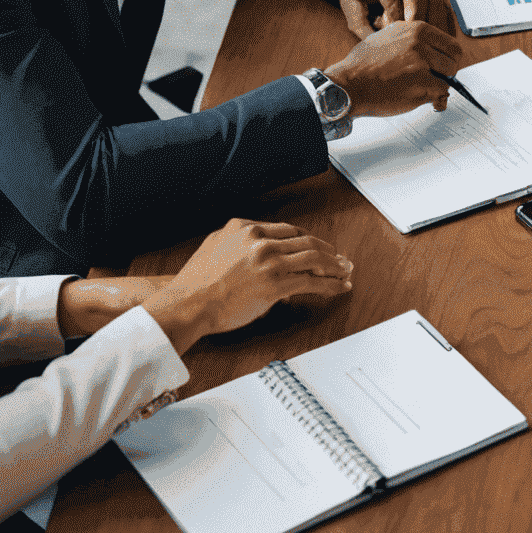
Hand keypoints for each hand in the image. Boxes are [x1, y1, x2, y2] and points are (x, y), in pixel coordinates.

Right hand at [142, 219, 352, 354]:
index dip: (306, 239)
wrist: (186, 304)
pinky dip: (330, 283)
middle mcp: (261, 240)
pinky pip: (312, 282)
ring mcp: (270, 261)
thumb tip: (254, 244)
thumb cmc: (195, 282)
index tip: (315, 245)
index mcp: (246, 228)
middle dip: (326, 249)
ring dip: (334, 265)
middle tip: (339, 257)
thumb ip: (237, 240)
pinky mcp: (276, 284)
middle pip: (305, 240)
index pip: (287, 230)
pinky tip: (339, 286)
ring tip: (345, 270)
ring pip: (313, 257)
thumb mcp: (214, 245)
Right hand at [324, 18, 460, 116]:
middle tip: (436, 80)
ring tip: (425, 89)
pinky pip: (442, 91)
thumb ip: (410, 42)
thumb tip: (429, 51)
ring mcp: (421, 61)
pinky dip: (436, 99)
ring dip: (441, 84)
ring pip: (450, 74)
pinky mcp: (421, 81)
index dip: (447, 57)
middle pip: (454, 56)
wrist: (348, 85)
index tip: (442, 66)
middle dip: (448, 71)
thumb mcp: (387, 39)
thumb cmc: (361, 67)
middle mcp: (419, 41)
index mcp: (414, 29)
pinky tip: (424, 100)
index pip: (448, 41)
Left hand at [339, 0, 453, 38]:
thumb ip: (358, 22)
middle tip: (417, 48)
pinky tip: (443, 41)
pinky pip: (446, 7)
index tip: (395, 41)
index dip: (394, 22)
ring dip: (436, 27)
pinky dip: (446, 24)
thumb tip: (375, 44)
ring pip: (437, 3)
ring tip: (432, 48)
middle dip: (418, 25)